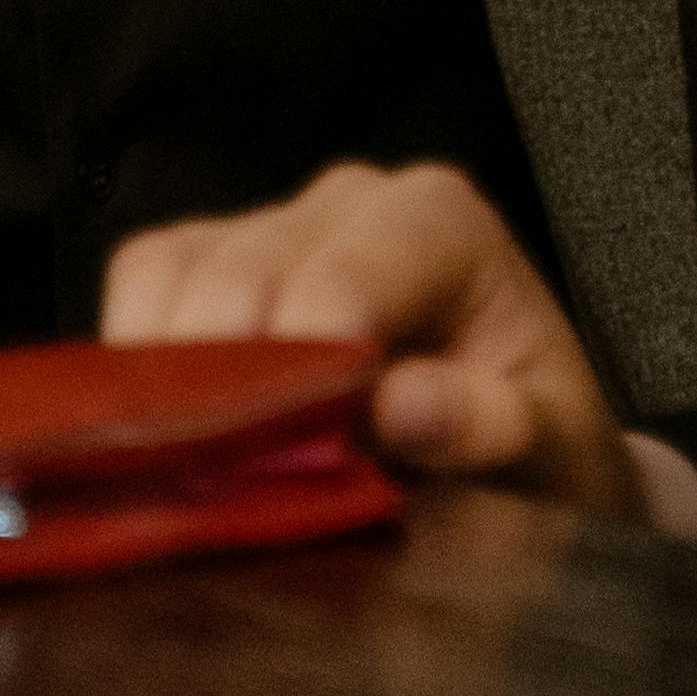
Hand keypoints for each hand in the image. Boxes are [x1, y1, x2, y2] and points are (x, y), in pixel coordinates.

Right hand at [102, 162, 696, 532]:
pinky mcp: (217, 256)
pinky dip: (140, 359)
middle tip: (232, 497)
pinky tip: (176, 433)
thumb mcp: (556, 452)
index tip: (289, 471)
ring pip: (174, 271)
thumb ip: (495, 425)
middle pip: (241, 275)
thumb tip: (405, 405)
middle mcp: (354, 198)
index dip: (297, 379)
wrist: (523, 453)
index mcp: (441, 222)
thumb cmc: (541, 451)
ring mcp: (277, 219)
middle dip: (227, 391)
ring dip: (171, 379)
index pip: (337, 283)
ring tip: (203, 473)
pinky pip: (143, 279)